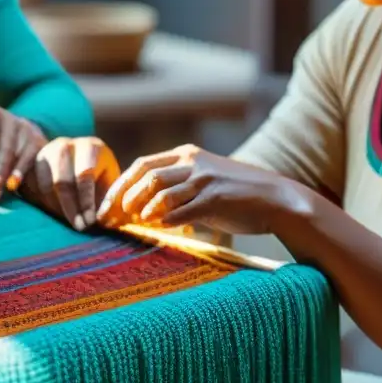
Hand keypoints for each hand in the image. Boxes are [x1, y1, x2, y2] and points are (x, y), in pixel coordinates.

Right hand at [29, 137, 119, 230]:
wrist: (81, 163)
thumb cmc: (101, 176)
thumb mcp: (109, 184)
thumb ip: (107, 199)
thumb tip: (99, 217)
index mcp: (91, 146)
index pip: (84, 174)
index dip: (86, 201)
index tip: (90, 221)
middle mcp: (66, 145)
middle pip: (62, 181)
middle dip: (70, 208)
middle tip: (79, 226)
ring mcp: (47, 152)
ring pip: (46, 185)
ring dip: (57, 208)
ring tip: (70, 221)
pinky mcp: (34, 162)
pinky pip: (33, 187)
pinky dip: (44, 204)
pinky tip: (57, 212)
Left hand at [96, 144, 299, 234]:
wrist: (275, 199)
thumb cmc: (234, 195)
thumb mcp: (202, 180)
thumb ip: (175, 187)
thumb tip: (139, 208)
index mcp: (185, 154)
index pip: (141, 165)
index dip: (120, 187)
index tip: (106, 207)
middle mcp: (192, 161)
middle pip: (145, 176)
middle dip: (122, 199)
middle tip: (110, 220)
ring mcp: (204, 179)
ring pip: (160, 190)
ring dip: (141, 209)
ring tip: (133, 223)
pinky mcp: (216, 198)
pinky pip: (183, 210)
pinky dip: (166, 220)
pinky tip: (159, 228)